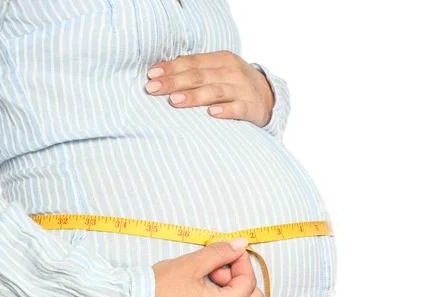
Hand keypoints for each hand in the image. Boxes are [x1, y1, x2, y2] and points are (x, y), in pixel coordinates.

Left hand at [145, 50, 275, 127]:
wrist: (268, 97)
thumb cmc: (233, 84)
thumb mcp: (218, 71)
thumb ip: (194, 70)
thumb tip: (161, 72)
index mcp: (222, 60)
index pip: (192, 62)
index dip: (171, 68)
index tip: (151, 75)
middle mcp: (232, 72)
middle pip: (199, 76)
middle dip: (174, 82)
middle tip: (153, 89)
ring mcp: (242, 89)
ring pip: (216, 91)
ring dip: (194, 96)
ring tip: (175, 100)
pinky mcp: (252, 107)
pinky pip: (238, 109)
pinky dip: (225, 110)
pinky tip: (211, 113)